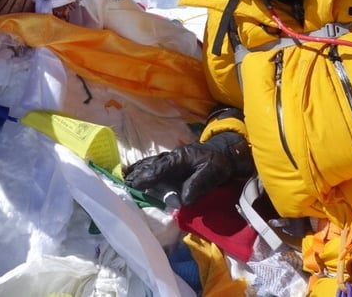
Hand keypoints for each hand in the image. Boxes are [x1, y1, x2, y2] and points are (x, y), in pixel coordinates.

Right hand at [124, 131, 253, 205]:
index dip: (145, 177)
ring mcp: (172, 158)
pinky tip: (138, 173)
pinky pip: (156, 165)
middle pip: (151, 166)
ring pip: (151, 164)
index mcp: (179, 159)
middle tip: (124, 184)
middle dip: (137, 174)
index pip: (159, 169)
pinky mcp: (175, 162)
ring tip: (126, 178)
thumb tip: (181, 200)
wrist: (227, 152)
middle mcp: (172, 157)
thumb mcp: (212, 173)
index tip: (133, 184)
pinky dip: (145, 168)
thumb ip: (196, 185)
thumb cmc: (220, 163)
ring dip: (139, 171)